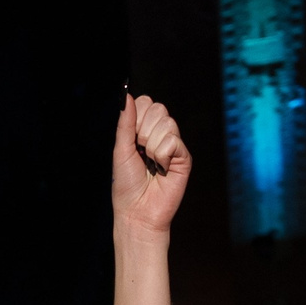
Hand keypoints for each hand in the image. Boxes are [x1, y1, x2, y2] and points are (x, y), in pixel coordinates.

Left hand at [110, 92, 190, 239]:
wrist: (137, 211)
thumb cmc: (127, 184)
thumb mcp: (121, 149)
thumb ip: (125, 122)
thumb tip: (126, 93)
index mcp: (143, 130)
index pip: (145, 102)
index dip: (136, 118)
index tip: (130, 140)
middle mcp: (160, 135)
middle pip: (158, 108)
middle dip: (143, 132)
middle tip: (141, 153)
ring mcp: (173, 145)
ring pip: (167, 123)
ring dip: (152, 146)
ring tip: (150, 164)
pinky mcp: (184, 157)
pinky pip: (173, 140)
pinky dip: (162, 156)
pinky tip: (161, 169)